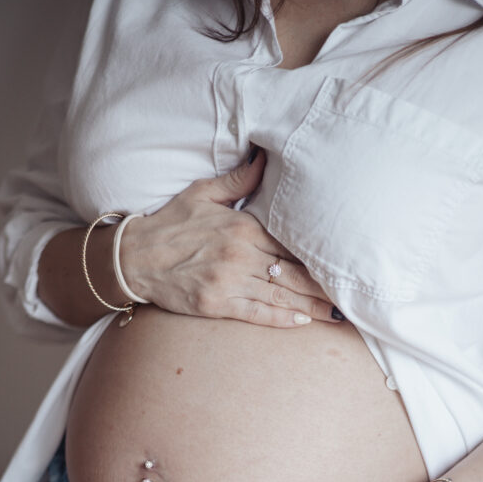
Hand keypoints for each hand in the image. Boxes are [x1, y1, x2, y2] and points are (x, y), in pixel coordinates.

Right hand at [118, 147, 342, 327]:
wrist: (133, 256)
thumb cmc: (169, 223)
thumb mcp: (202, 193)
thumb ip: (239, 181)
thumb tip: (266, 158)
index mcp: (242, 227)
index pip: (288, 244)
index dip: (316, 256)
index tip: (339, 263)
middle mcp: (239, 255)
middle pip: (291, 272)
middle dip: (321, 286)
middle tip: (349, 295)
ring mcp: (228, 282)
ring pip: (279, 296)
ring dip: (309, 307)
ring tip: (334, 314)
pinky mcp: (216, 304)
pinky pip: (256, 313)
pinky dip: (280, 318)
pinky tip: (301, 323)